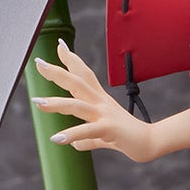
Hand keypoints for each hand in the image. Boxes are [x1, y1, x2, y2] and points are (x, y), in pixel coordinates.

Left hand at [33, 41, 159, 162]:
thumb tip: (77, 144)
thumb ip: (88, 138)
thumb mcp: (103, 136)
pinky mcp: (109, 129)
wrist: (151, 143)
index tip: (59, 45)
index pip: (84, 75)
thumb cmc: (129, 137)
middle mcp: (101, 103)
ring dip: (56, 103)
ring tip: (38, 102)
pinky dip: (72, 134)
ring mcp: (105, 114)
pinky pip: (87, 131)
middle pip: (77, 82)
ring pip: (77, 105)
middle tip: (38, 62)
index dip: (71, 60)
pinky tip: (57, 138)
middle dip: (57, 72)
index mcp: (100, 100)